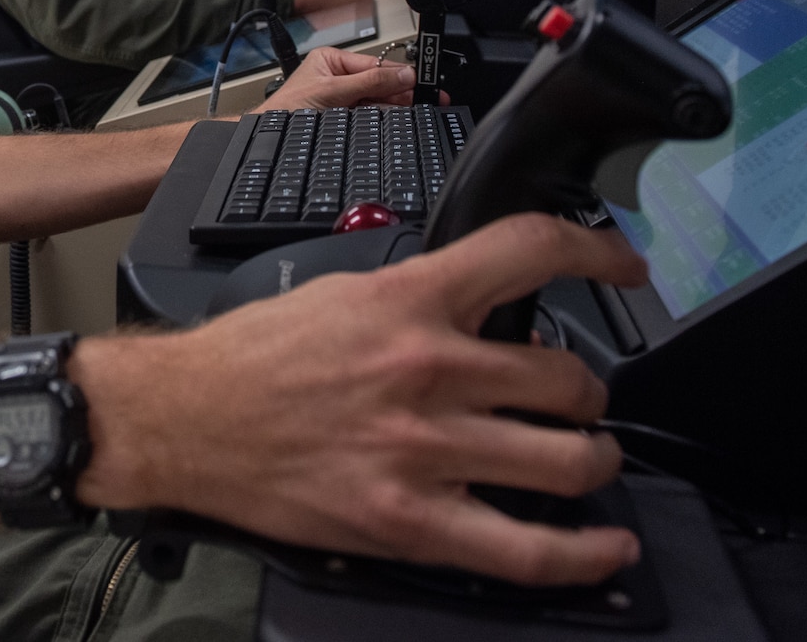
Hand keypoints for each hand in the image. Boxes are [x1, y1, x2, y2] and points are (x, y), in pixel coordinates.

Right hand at [77, 215, 649, 586]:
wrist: (182, 418)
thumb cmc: (251, 357)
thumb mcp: (340, 291)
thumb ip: (419, 296)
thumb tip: (487, 309)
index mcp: (409, 301)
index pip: (531, 251)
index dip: (598, 251)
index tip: (624, 263)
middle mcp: (427, 370)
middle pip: (569, 378)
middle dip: (587, 392)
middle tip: (576, 399)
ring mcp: (423, 451)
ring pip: (567, 461)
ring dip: (591, 460)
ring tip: (583, 459)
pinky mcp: (409, 522)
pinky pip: (526, 550)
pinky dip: (583, 555)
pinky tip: (605, 547)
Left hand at [267, 46, 417, 110]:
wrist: (273, 137)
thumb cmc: (286, 110)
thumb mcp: (331, 91)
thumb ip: (368, 82)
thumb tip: (401, 74)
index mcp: (332, 60)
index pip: (373, 64)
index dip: (397, 73)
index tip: (418, 81)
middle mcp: (338, 76)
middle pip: (378, 82)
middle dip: (399, 91)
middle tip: (425, 98)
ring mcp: (342, 97)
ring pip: (376, 100)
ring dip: (394, 105)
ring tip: (415, 108)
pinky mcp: (344, 116)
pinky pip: (370, 113)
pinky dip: (383, 117)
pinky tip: (397, 118)